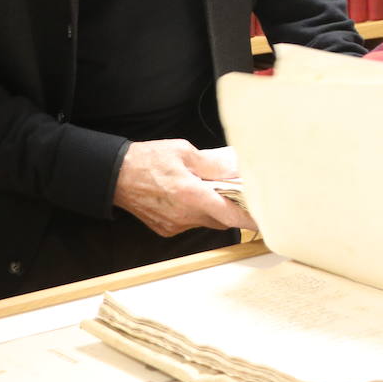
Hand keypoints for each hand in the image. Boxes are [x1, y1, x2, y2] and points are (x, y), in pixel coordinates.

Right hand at [113, 140, 256, 235]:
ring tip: (212, 190)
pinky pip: (191, 223)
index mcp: (190, 194)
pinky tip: (190, 197)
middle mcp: (184, 214)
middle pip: (221, 219)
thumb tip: (235, 170)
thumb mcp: (184, 151)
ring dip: (214, 210)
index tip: (267, 221)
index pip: (229, 214)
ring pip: (206, 221)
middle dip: (232, 209)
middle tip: (241, 195)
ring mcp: (174, 225)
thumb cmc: (149, 159)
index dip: (250, 219)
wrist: (116, 176)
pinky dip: (197, 212)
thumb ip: (212, 163)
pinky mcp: (166, 229)